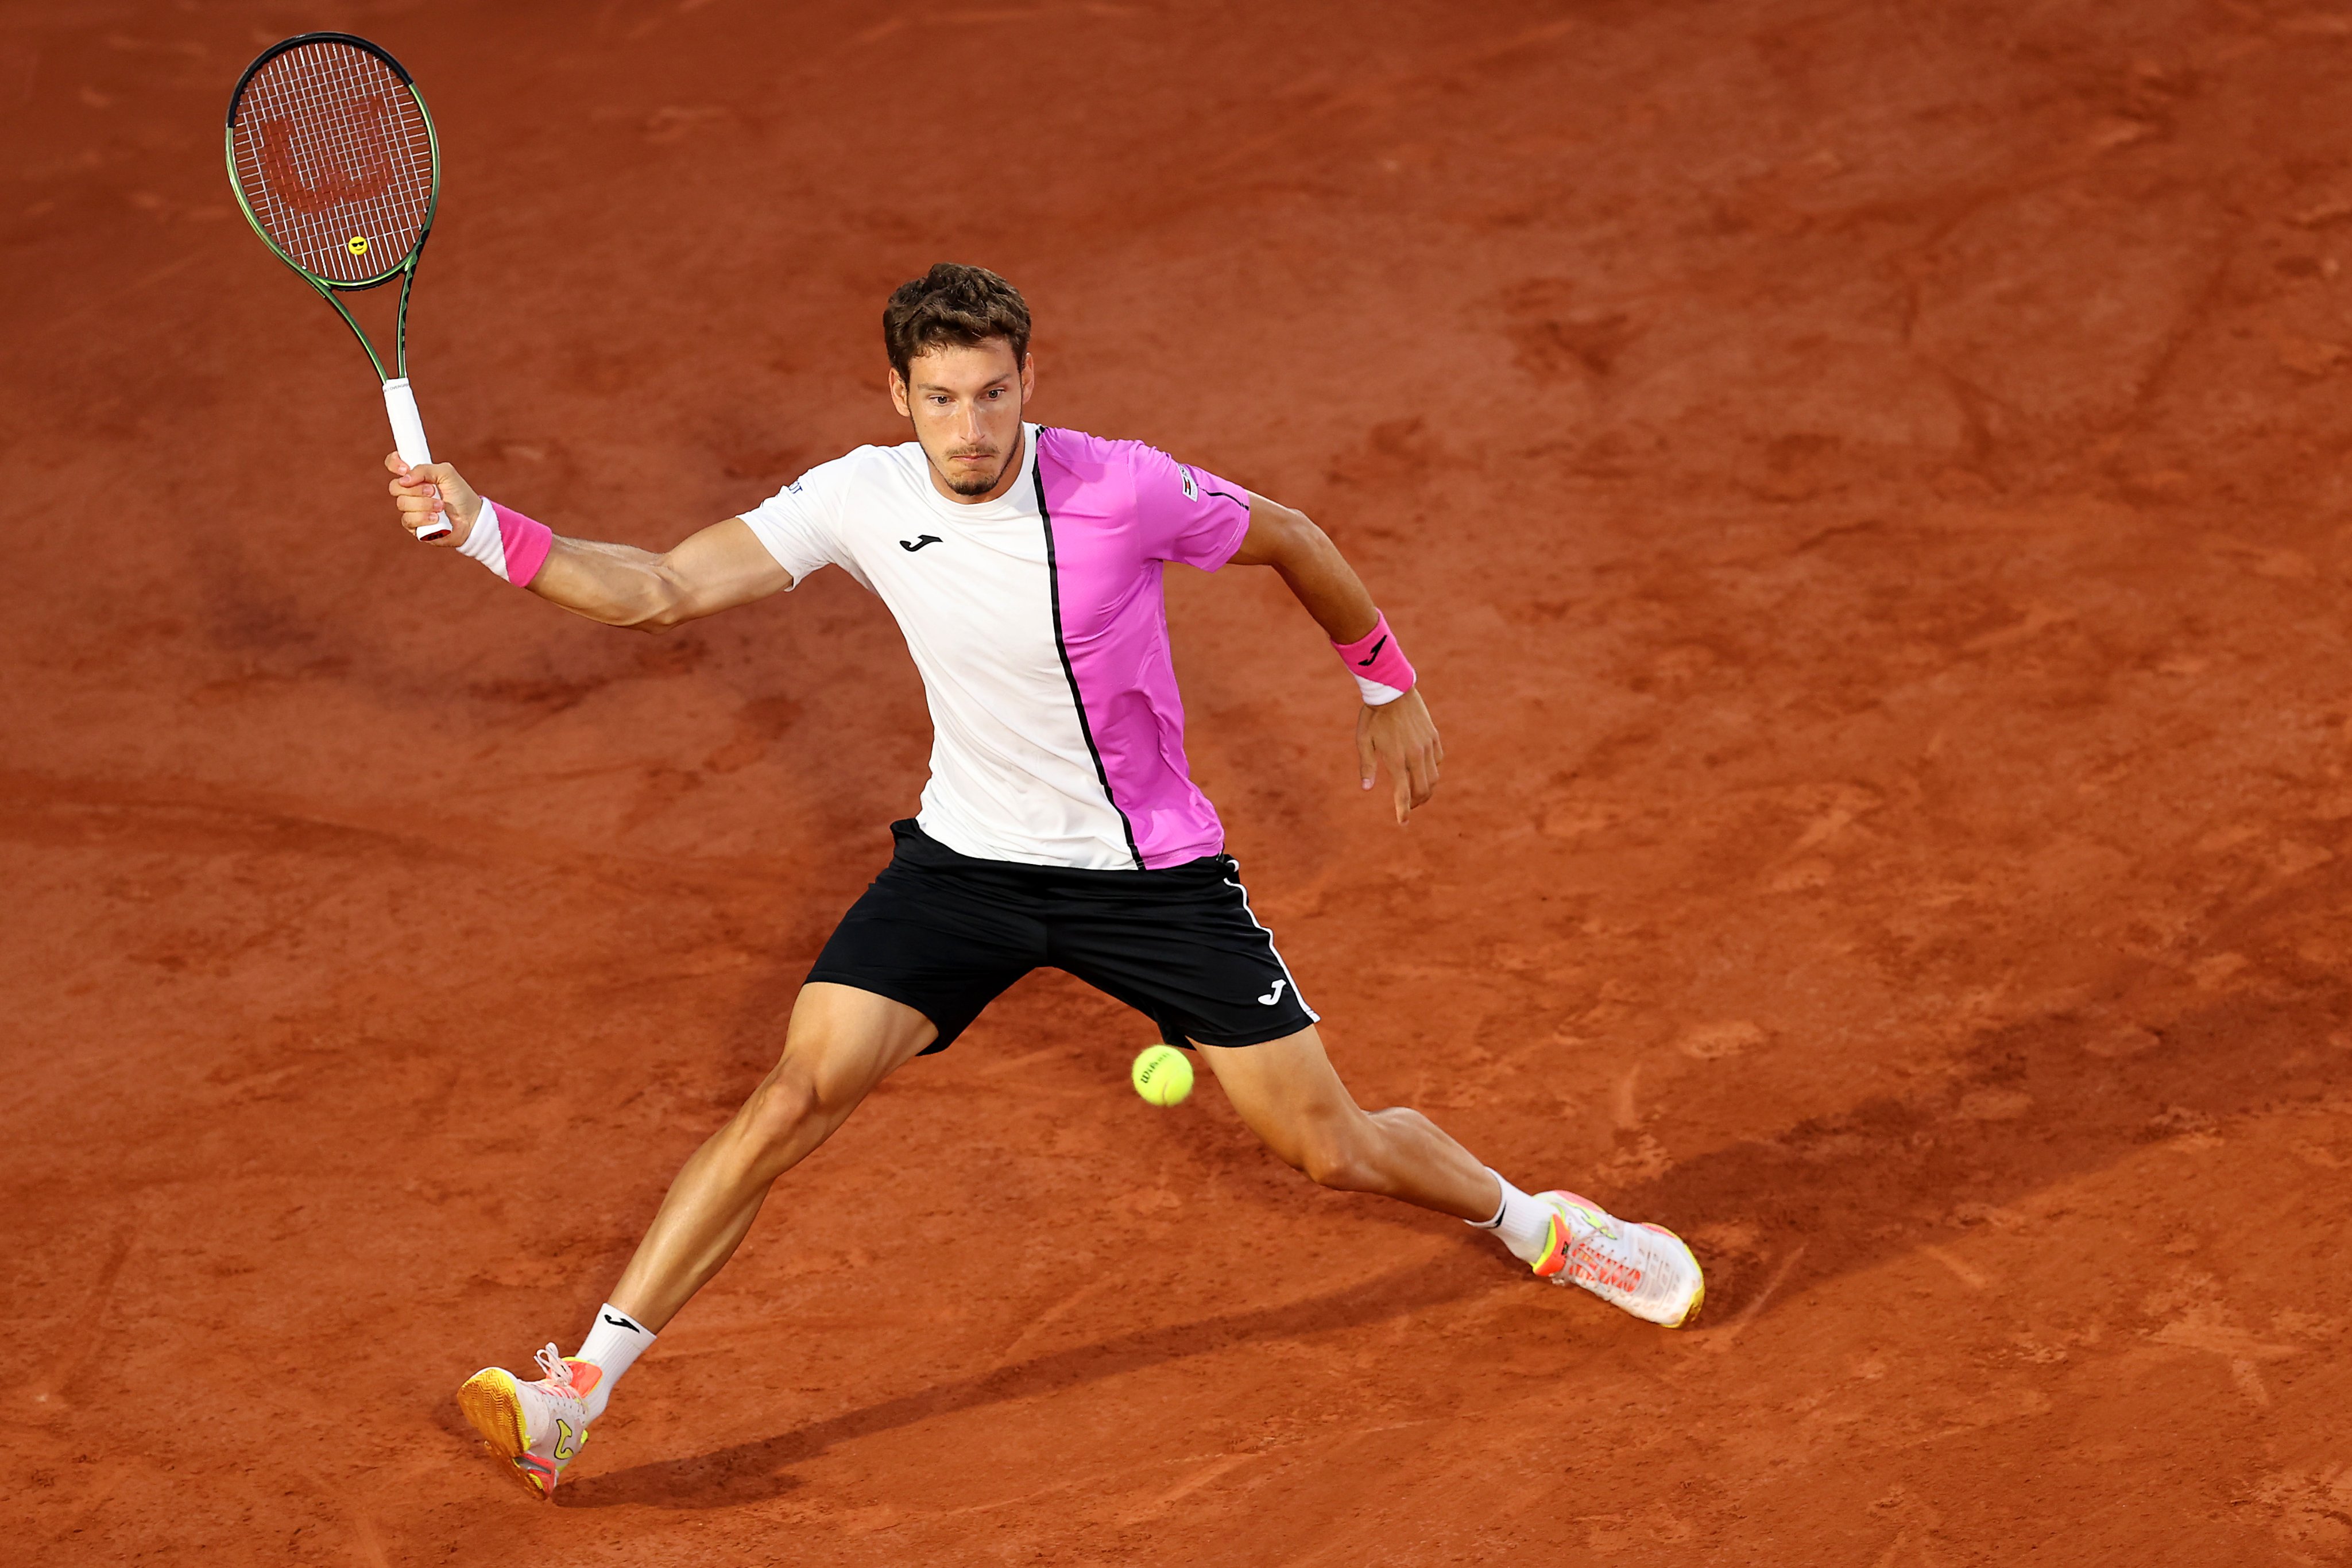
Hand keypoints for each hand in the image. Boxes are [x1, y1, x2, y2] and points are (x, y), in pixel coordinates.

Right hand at [384, 451, 484, 547]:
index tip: (404, 469)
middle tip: (433, 491)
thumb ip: (425, 470)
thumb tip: (404, 479)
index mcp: (415, 476)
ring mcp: (410, 509)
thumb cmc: (460, 494)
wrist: (472, 518)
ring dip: (424, 504)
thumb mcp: (447, 474)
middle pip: (395, 487)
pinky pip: (408, 520)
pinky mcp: (413, 526)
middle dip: (415, 489)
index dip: (394, 464)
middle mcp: (409, 492)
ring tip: (441, 506)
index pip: (393, 464)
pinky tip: (436, 518)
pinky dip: (423, 517)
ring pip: (402, 504)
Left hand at [1356, 688, 1441, 824]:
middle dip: (1417, 803)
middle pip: (1423, 790)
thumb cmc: (1373, 716)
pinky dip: (1433, 770)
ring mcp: (1427, 746)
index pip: (1402, 793)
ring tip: (1418, 793)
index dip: (1403, 810)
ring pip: (1434, 777)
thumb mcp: (1363, 740)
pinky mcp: (1433, 737)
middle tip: (1409, 807)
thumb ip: (1367, 766)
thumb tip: (1367, 788)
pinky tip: (1424, 771)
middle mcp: (1414, 755)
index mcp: (1395, 759)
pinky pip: (1438, 760)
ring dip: (1427, 790)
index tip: (1402, 822)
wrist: (1392, 690)